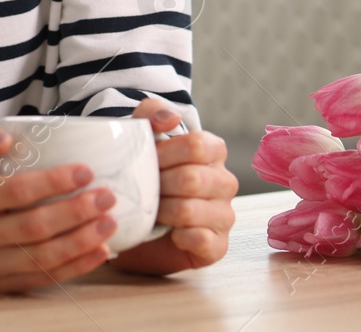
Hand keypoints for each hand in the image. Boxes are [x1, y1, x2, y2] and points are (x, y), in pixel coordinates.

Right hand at [0, 116, 119, 292]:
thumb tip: (4, 139)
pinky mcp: (1, 283)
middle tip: (106, 197)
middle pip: (31, 228)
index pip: (13, 192)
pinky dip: (75, 267)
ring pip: (40, 259)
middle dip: (74, 213)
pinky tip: (100, 251)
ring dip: (80, 243)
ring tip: (110, 223)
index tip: (86, 172)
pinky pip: (42, 279)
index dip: (52, 182)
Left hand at [106, 97, 237, 275]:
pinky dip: (177, 236)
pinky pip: (201, 239)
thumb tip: (171, 118)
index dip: (166, 153)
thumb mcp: (140, 139)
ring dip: (162, 211)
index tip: (147, 161)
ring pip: (190, 210)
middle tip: (143, 190)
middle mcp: (224, 182)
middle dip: (158, 185)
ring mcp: (224, 215)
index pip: (197, 144)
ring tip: (151, 212)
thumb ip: (150, 115)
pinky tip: (169, 233)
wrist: (135, 224)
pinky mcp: (218, 245)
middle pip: (192, 178)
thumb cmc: (144, 177)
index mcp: (213, 151)